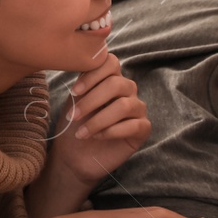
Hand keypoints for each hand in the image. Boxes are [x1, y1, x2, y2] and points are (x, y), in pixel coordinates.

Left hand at [51, 52, 150, 184]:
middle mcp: (127, 90)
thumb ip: (83, 83)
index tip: (74, 92)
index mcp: (111, 77)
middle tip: (73, 116)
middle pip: (117, 84)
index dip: (92, 75)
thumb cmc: (74, 125)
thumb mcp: (74, 101)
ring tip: (82, 132)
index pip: (111, 62)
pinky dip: (112, 131)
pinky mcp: (143, 129)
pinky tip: (97, 137)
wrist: (74, 155)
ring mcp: (137, 109)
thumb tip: (82, 65)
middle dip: (91, 101)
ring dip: (98, 120)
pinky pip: (134, 125)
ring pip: (125, 106)